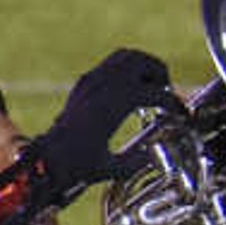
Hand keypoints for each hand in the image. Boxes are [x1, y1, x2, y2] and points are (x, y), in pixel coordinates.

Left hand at [33, 48, 180, 193]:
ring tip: (150, 88)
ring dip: (143, 66)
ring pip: (126, 56)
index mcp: (113, 105)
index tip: (181, 115)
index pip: (155, 92)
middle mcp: (102, 86)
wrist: (44, 157)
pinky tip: (129, 93)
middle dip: (159, 73)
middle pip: (141, 61)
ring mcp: (91, 81)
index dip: (173, 103)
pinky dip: (127, 71)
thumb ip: (138, 161)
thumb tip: (156, 153)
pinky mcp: (83, 82)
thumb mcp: (113, 168)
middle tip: (165, 93)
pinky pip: (111, 64)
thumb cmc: (76, 165)